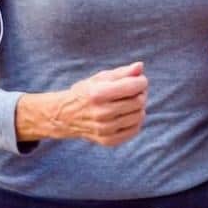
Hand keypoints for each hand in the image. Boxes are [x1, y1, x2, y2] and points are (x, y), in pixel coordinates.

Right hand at [17, 61, 147, 146]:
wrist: (66, 116)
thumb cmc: (86, 92)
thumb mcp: (100, 78)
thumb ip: (122, 72)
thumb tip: (140, 67)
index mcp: (98, 94)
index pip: (133, 87)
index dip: (141, 81)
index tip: (138, 80)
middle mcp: (101, 113)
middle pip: (138, 101)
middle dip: (141, 93)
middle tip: (135, 91)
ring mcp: (105, 129)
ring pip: (139, 116)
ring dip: (139, 107)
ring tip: (130, 102)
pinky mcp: (108, 141)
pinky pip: (134, 130)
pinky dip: (135, 121)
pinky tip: (127, 114)